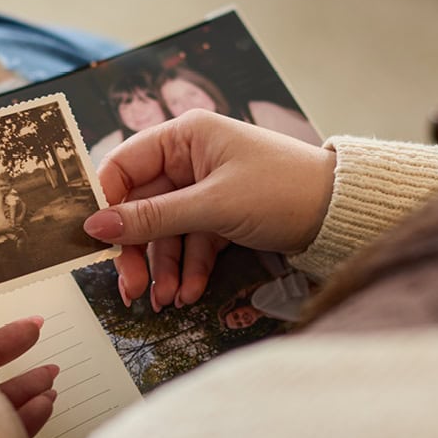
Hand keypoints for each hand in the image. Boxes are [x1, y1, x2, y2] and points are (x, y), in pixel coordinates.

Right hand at [83, 110, 335, 309]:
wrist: (342, 213)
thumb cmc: (284, 190)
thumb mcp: (212, 206)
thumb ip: (152, 218)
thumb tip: (96, 226)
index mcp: (185, 136)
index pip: (124, 166)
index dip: (106, 203)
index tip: (94, 240)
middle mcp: (190, 157)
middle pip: (142, 206)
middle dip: (136, 250)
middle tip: (131, 287)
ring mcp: (206, 188)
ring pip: (166, 231)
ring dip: (163, 268)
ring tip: (166, 301)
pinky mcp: (222, 214)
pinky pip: (192, 242)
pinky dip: (189, 268)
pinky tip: (189, 292)